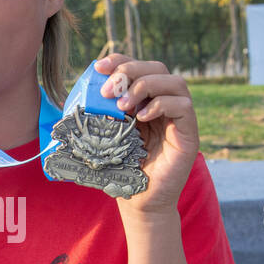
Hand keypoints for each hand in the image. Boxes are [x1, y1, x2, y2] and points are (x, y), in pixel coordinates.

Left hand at [93, 54, 199, 216]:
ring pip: (174, 82)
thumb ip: (98, 114)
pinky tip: (140, 118)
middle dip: (130, 71)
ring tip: (122, 105)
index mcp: (146, 101)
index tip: (98, 66)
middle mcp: (166, 105)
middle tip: (108, 88)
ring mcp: (180, 118)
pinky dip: (160, 104)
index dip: (120, 60)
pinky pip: (183, 106)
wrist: (140, 203)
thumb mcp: (105, 137)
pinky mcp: (189, 133)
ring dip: (145, 86)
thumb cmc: (121, 172)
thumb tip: (74, 94)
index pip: (139, 67)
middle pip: (158, 68)